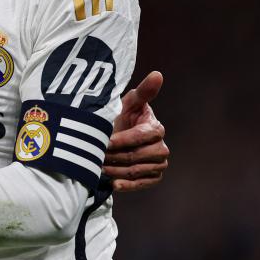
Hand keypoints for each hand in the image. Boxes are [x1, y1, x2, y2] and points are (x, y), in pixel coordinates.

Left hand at [104, 71, 168, 190]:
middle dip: (116, 156)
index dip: (123, 140)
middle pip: (138, 156)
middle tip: (98, 156)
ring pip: (137, 171)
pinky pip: (142, 184)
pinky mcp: (153, 177)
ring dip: (117, 171)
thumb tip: (158, 74)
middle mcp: (161, 148)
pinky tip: (114, 184)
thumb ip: (143, 91)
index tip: (105, 141)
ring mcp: (158, 164)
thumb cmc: (122, 116)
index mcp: (156, 128)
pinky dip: (127, 185)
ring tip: (100, 167)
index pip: (141, 137)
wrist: (117, 138)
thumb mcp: (128, 103)